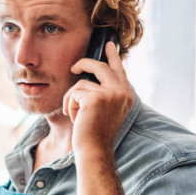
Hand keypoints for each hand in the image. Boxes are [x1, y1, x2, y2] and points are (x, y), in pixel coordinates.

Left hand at [63, 41, 133, 157]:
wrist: (94, 150)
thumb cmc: (95, 134)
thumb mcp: (105, 111)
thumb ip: (104, 94)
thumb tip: (89, 77)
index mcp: (126, 95)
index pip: (119, 69)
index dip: (112, 56)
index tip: (108, 44)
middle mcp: (122, 92)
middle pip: (100, 66)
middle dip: (84, 64)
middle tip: (73, 67)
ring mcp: (110, 93)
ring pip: (81, 83)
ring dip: (72, 99)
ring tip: (75, 115)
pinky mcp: (95, 98)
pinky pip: (74, 93)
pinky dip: (69, 105)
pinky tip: (75, 118)